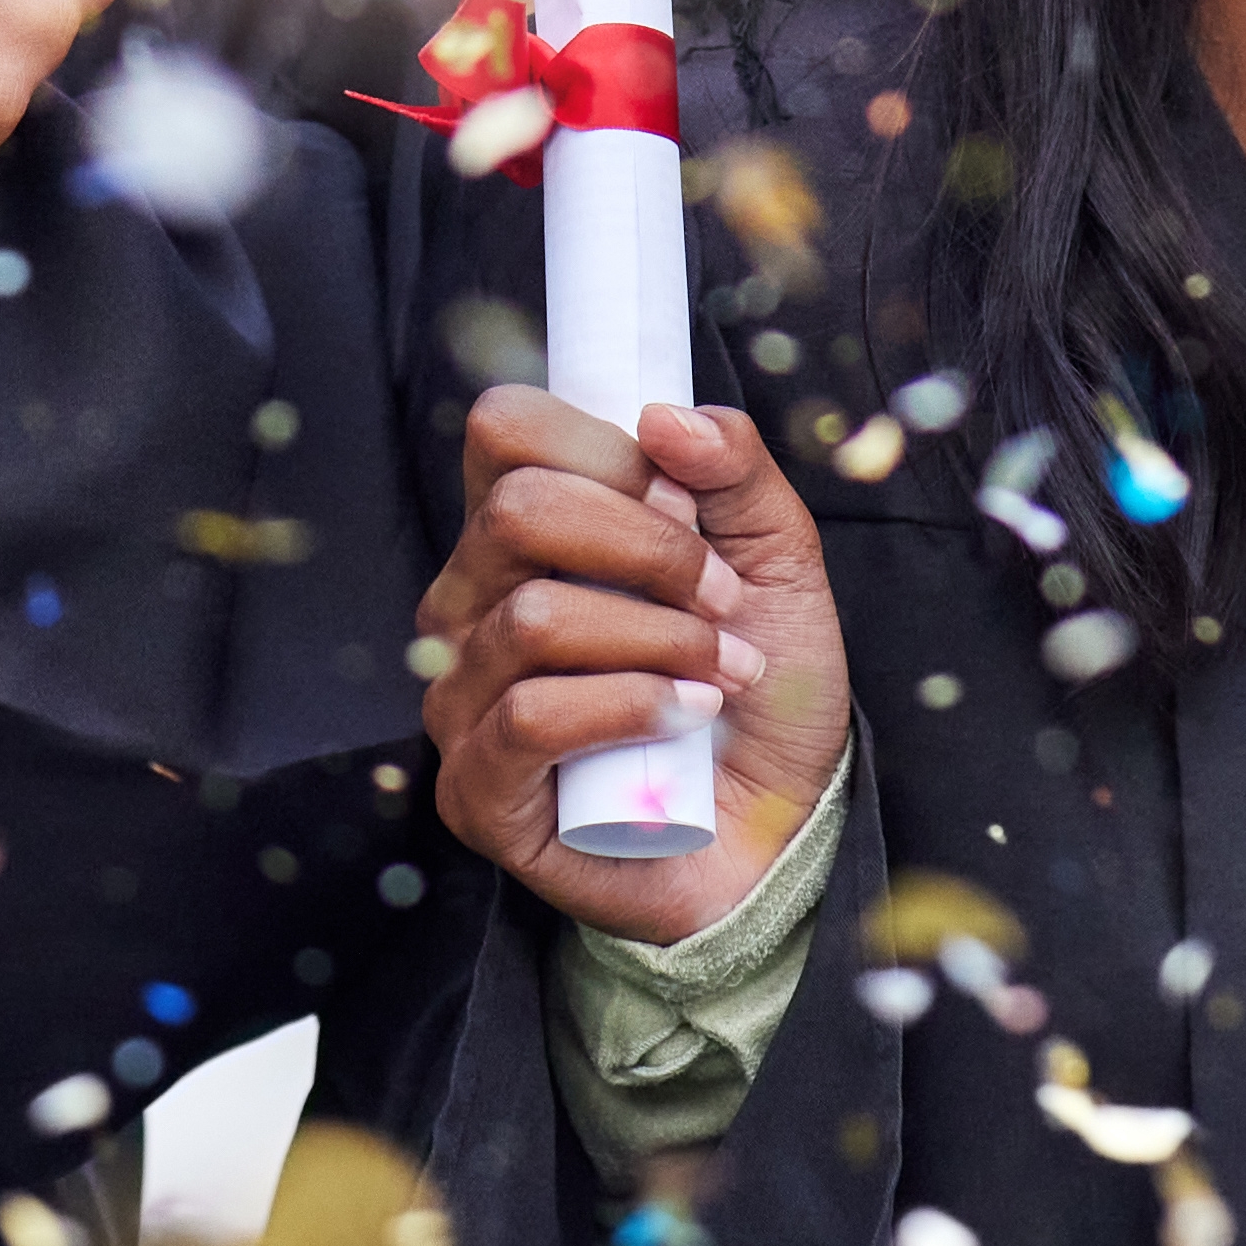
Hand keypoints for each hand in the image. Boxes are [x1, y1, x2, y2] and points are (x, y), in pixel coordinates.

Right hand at [420, 392, 852, 947]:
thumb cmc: (761, 687)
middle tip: (722, 602)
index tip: (686, 505)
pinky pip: (527, 717)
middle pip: (517, 512)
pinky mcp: (476, 789)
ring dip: (658, 641)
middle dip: (651, 550)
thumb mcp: (777, 562)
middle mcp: (473, 605)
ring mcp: (463, 697)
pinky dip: (627, 707)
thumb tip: (668, 416)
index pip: (507, 431)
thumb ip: (736, 472)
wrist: (782, 829)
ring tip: (720, 675)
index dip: (606, 449)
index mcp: (525, 534)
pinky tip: (684, 721)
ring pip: (532, 620)